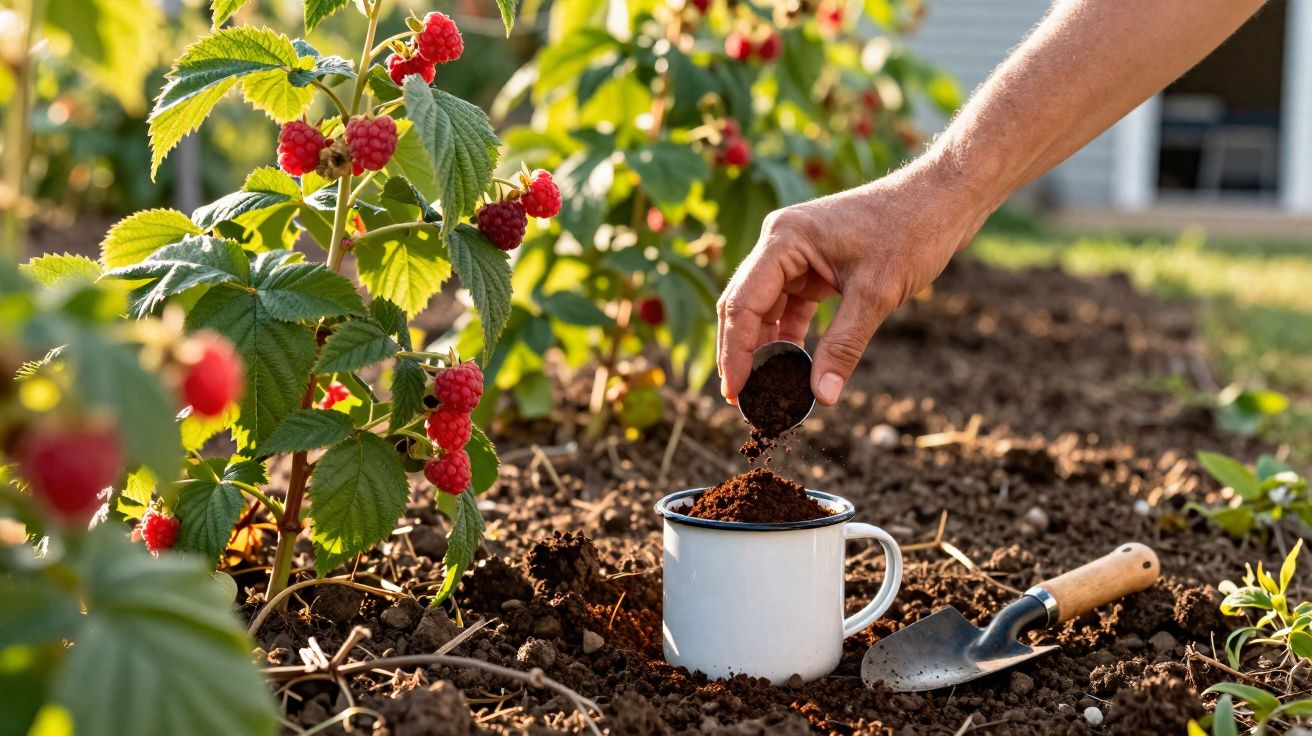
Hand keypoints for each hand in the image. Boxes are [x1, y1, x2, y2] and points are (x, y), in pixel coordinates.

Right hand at [716, 156, 991, 405]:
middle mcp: (780, 243)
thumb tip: (822, 397)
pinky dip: (788, 336)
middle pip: (744, 305)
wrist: (943, 199)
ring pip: (764, 309)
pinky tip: (791, 369)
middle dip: (741, 353)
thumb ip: (844, 346)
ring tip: (763, 390)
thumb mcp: (876, 294)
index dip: (735, 351)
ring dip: (764, 348)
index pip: (743, 302)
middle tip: (741, 400)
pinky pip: (790, 307)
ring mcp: (795, 254)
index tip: (734, 393)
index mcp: (784, 239)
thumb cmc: (911, 232)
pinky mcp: (814, 265)